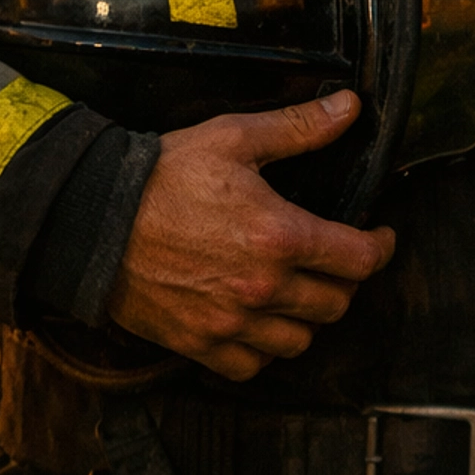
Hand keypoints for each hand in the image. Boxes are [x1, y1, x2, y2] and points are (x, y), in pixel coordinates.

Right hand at [108, 90, 395, 380]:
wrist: (92, 219)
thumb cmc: (163, 175)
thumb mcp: (235, 137)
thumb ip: (299, 128)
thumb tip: (350, 108)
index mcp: (280, 235)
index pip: (360, 260)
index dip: (382, 247)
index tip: (380, 237)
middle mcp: (261, 287)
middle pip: (336, 304)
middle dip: (345, 280)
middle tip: (336, 259)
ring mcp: (229, 321)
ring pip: (299, 341)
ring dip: (307, 317)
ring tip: (300, 290)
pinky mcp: (198, 343)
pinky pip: (252, 366)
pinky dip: (264, 349)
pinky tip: (260, 320)